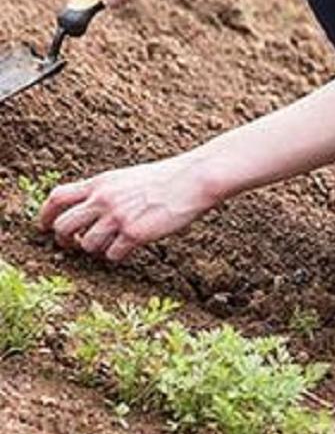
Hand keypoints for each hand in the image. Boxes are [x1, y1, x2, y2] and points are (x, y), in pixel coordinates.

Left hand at [38, 156, 217, 262]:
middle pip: (64, 225)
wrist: (192, 180)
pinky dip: (117, 256)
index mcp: (100, 183)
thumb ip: (107, 191)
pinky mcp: (135, 234)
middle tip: (70, 245)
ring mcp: (118, 218)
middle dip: (63, 240)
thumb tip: (92, 209)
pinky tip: (128, 249)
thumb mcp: (127, 177)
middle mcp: (103, 200)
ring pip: (88, 245)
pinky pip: (113, 255)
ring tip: (109, 246)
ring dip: (95, 250)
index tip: (44, 227)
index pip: (58, 198)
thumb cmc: (166, 179)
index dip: (45, 215)